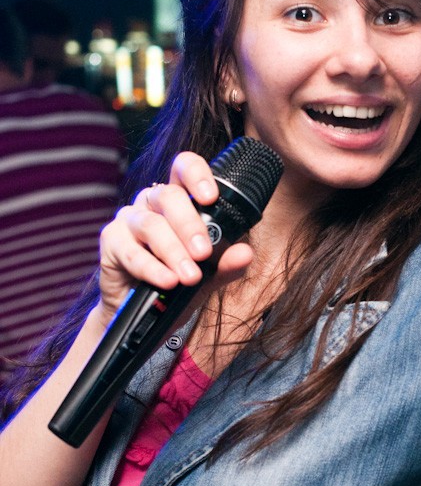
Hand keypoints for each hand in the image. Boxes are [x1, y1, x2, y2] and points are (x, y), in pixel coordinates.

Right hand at [96, 152, 252, 327]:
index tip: (211, 197)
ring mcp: (129, 220)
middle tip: (204, 252)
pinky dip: (152, 268)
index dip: (196, 174)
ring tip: (190, 276)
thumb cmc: (178, 285)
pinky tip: (168, 281)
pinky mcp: (112, 242)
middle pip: (168, 195)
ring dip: (173, 252)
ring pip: (151, 225)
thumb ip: (226, 264)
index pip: (183, 169)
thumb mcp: (208, 277)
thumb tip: (245, 253)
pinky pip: (131, 252)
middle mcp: (151, 203)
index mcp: (178, 200)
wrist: (146, 316)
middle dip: (189, 225)